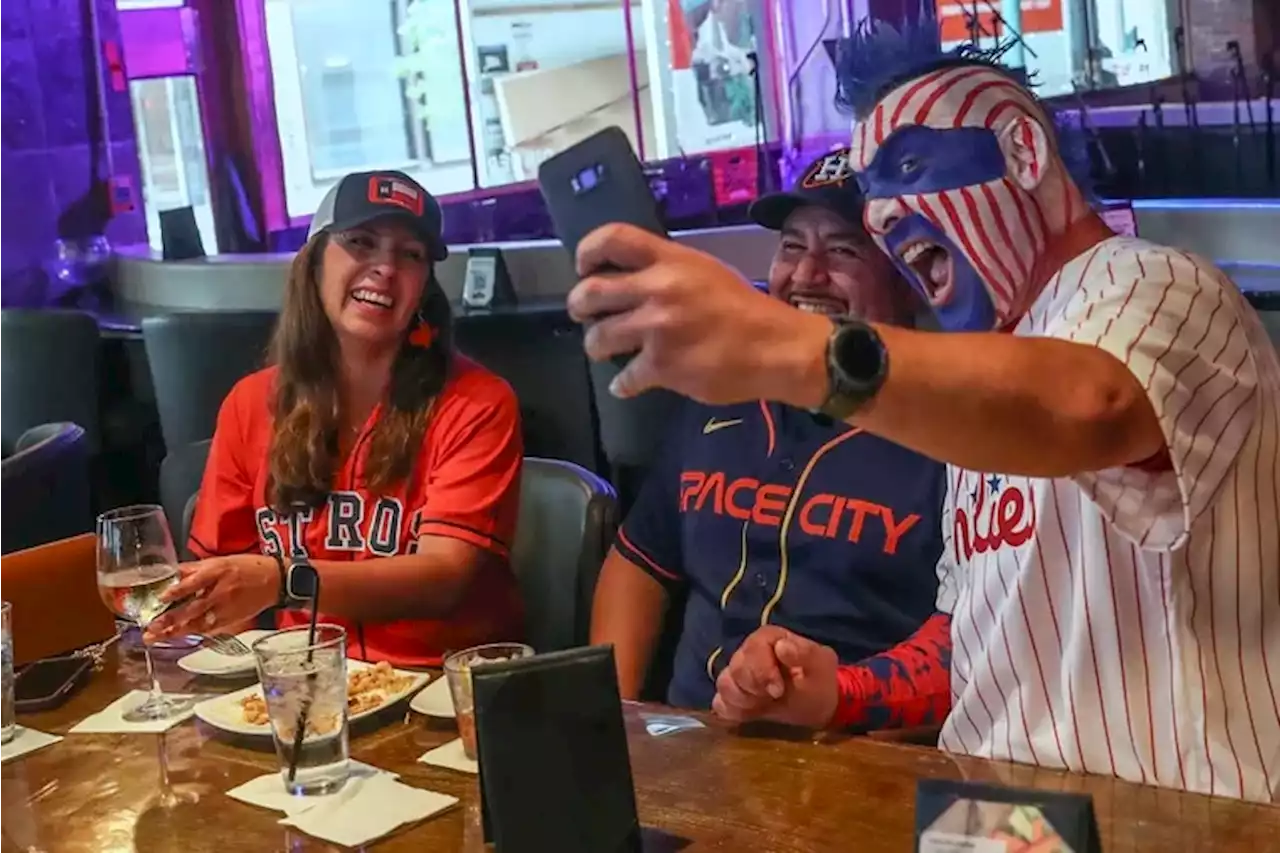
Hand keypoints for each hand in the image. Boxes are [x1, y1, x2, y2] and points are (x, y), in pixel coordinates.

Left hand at [145, 555, 278, 641]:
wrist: (275, 580)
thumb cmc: (247, 567)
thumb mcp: (221, 560)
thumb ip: (195, 568)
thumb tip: (171, 573)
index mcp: (218, 572)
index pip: (193, 582)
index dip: (176, 591)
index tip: (160, 597)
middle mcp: (220, 591)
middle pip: (192, 608)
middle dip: (170, 620)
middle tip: (150, 627)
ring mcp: (225, 608)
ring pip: (197, 622)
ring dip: (176, 631)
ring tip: (156, 637)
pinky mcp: (230, 620)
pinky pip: (208, 628)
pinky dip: (192, 633)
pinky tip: (177, 637)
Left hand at [566, 224, 831, 405]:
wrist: (775, 348)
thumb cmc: (743, 308)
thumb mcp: (704, 271)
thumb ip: (665, 270)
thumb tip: (627, 280)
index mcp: (670, 260)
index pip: (612, 238)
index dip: (587, 252)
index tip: (584, 268)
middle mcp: (658, 289)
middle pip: (590, 292)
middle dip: (580, 306)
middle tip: (585, 315)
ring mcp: (657, 329)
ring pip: (597, 338)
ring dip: (596, 346)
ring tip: (607, 349)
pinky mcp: (662, 366)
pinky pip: (623, 377)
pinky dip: (622, 384)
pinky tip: (627, 383)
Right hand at [711, 626, 838, 728]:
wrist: (817, 702)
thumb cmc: (819, 680)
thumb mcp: (820, 665)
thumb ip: (805, 653)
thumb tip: (782, 647)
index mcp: (769, 638)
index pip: (752, 648)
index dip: (762, 671)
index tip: (778, 690)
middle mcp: (748, 652)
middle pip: (735, 668)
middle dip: (754, 689)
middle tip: (774, 697)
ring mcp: (738, 673)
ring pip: (724, 684)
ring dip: (743, 700)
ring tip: (763, 705)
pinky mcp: (734, 694)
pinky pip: (720, 702)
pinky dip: (732, 711)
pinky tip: (751, 714)